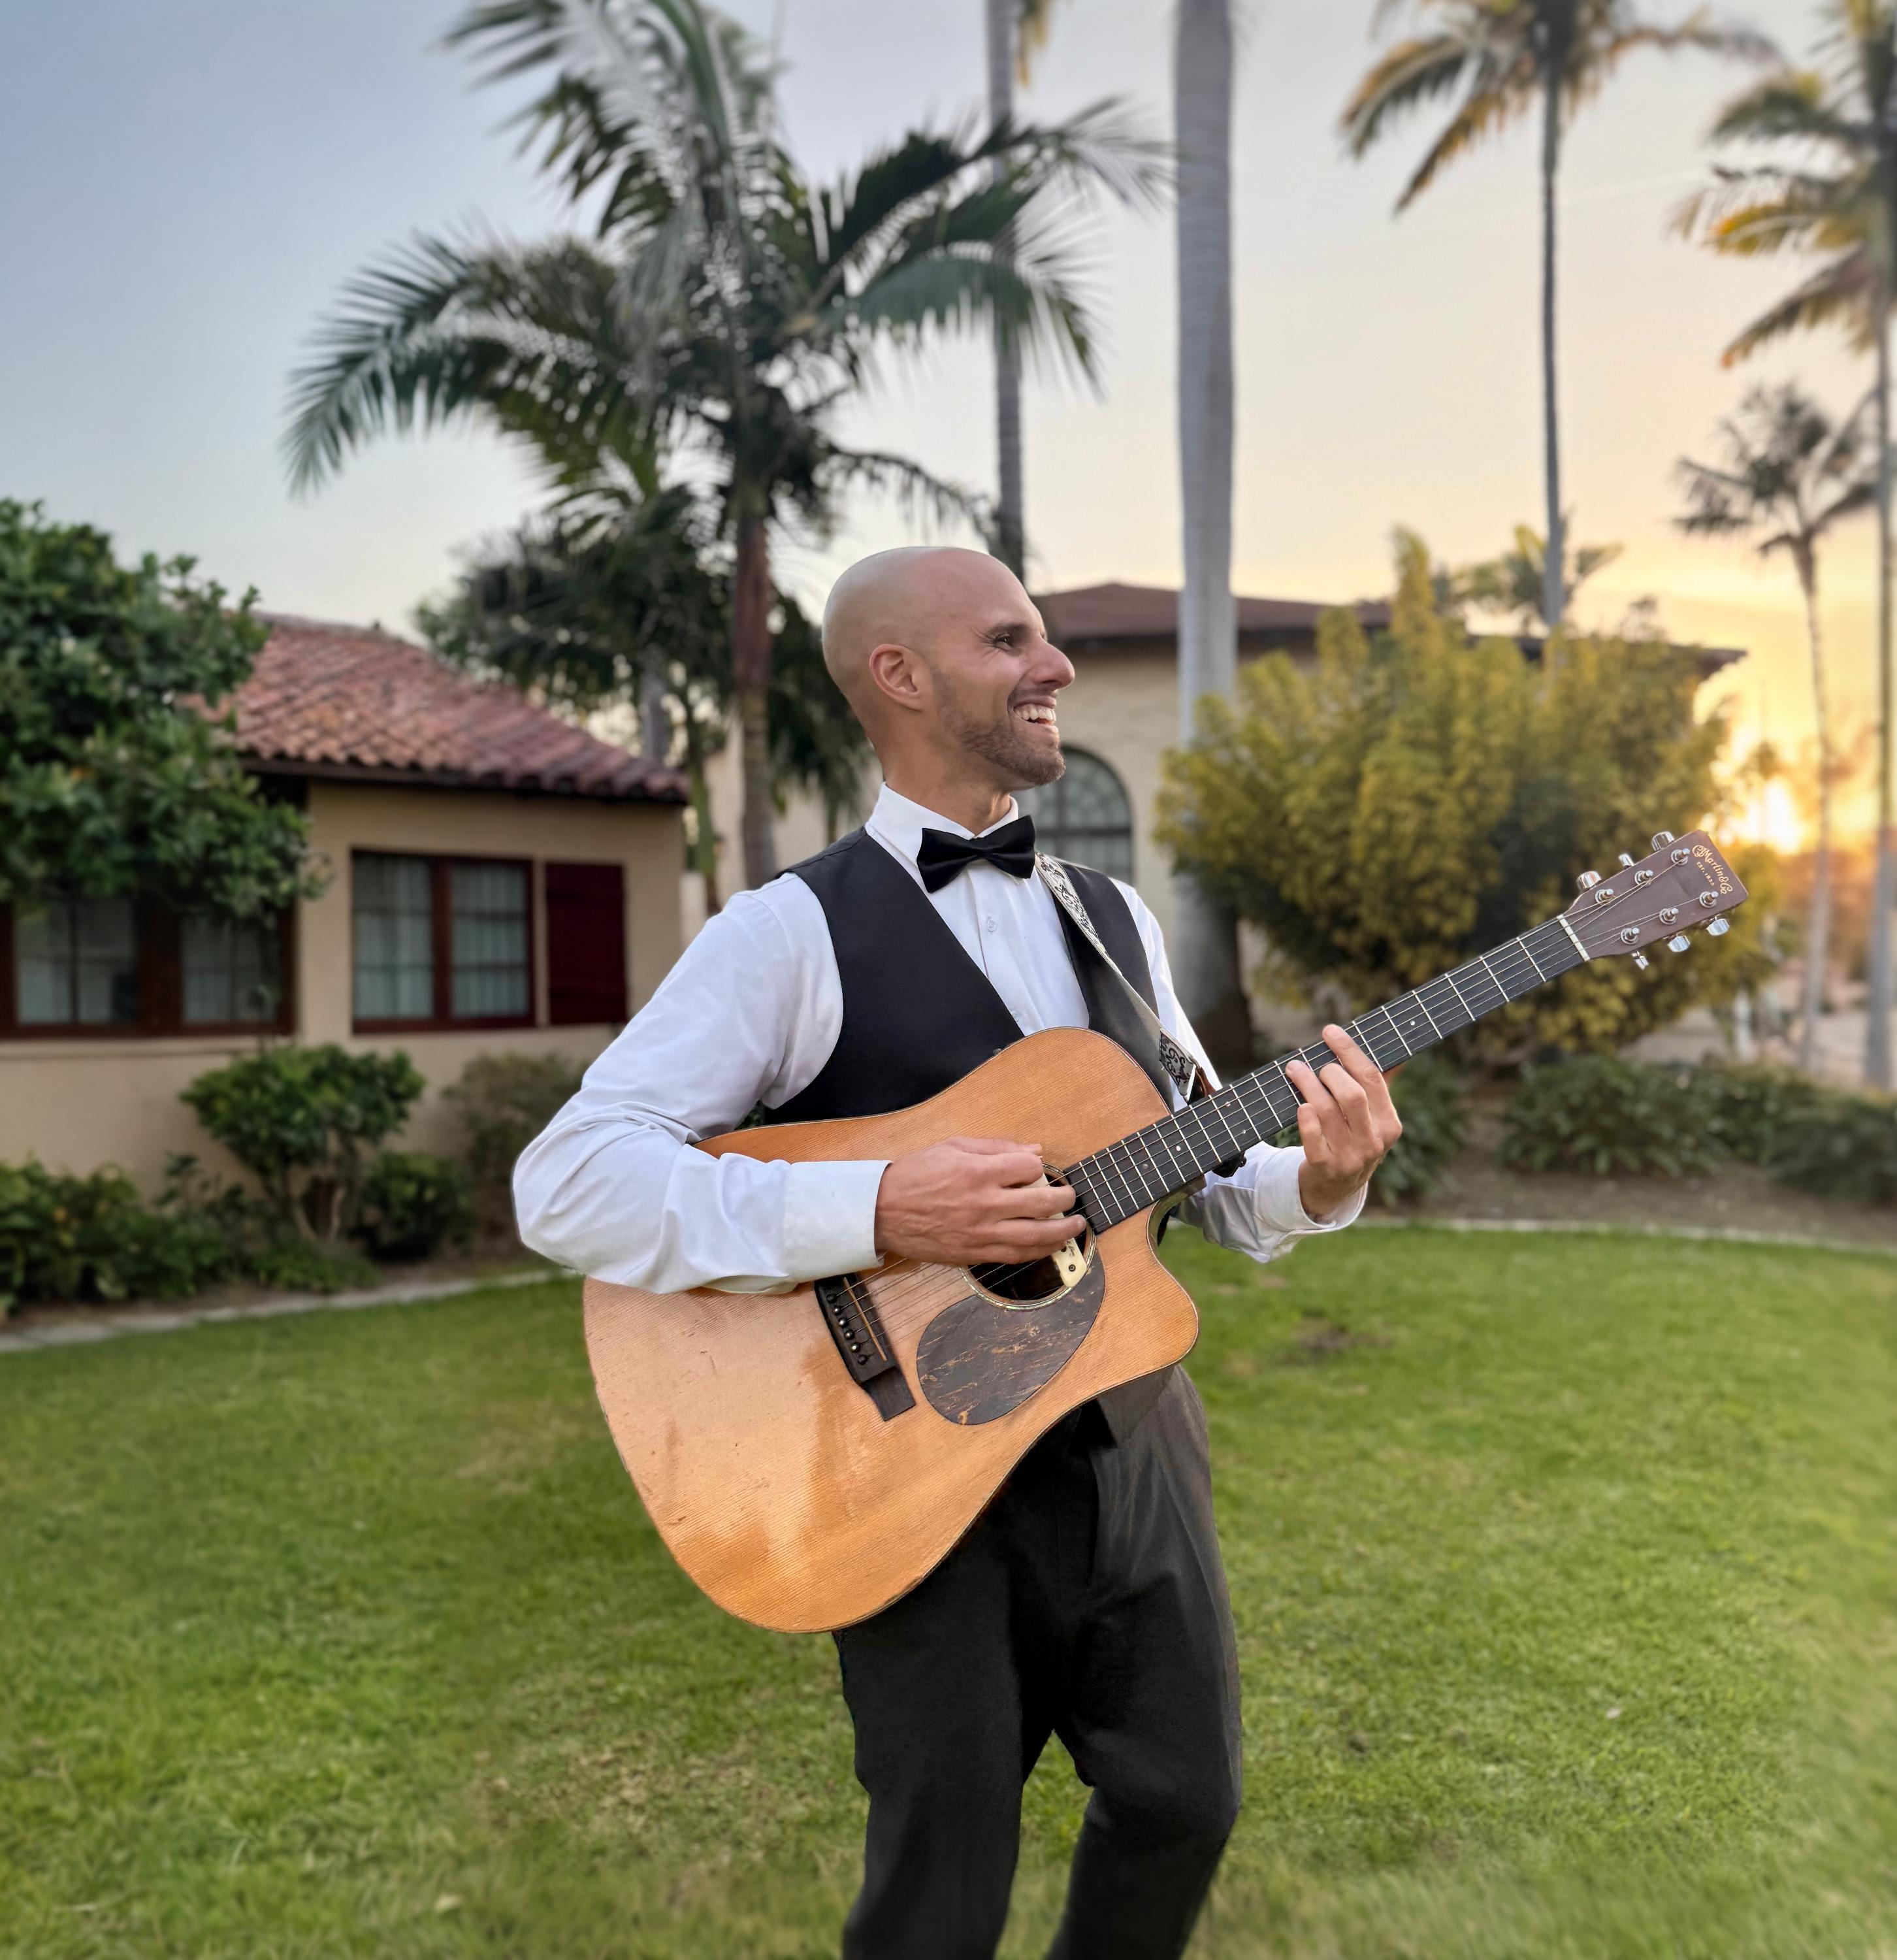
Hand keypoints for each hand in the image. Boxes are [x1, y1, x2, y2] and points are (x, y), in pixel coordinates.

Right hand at [874, 1137, 1077, 1265]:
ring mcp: (980, 1232)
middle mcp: (984, 1203)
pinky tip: (1049, 1246)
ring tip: (1076, 1227)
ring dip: (1063, 1232)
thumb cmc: (916, 1174)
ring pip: (1035, 1236)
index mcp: (978, 1171)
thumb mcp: (953, 1146)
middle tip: (1072, 1197)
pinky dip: (1038, 1252)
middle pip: (1042, 1203)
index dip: (1039, 1167)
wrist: (882, 1211)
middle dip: (1065, 1199)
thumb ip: (996, 1147)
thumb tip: (1034, 1150)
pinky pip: (1015, 1255)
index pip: (1029, 1168)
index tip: (1038, 1170)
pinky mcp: (974, 1253)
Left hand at [1284, 1025, 1401, 1220]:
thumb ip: (1378, 1088)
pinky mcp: (1326, 1168)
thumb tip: (1393, 1052)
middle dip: (1329, 1072)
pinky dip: (1305, 1120)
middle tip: (1315, 1065)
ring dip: (1307, 1085)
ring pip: (1327, 1111)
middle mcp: (1374, 1141)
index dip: (1349, 1050)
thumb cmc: (1353, 1140)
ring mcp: (1350, 1157)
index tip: (1330, 1031)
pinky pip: (1313, 1139)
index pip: (1372, 1078)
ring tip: (1295, 1070)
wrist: (1336, 1188)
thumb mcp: (1372, 1120)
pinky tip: (1299, 1105)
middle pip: (1351, 1094)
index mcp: (1389, 1124)